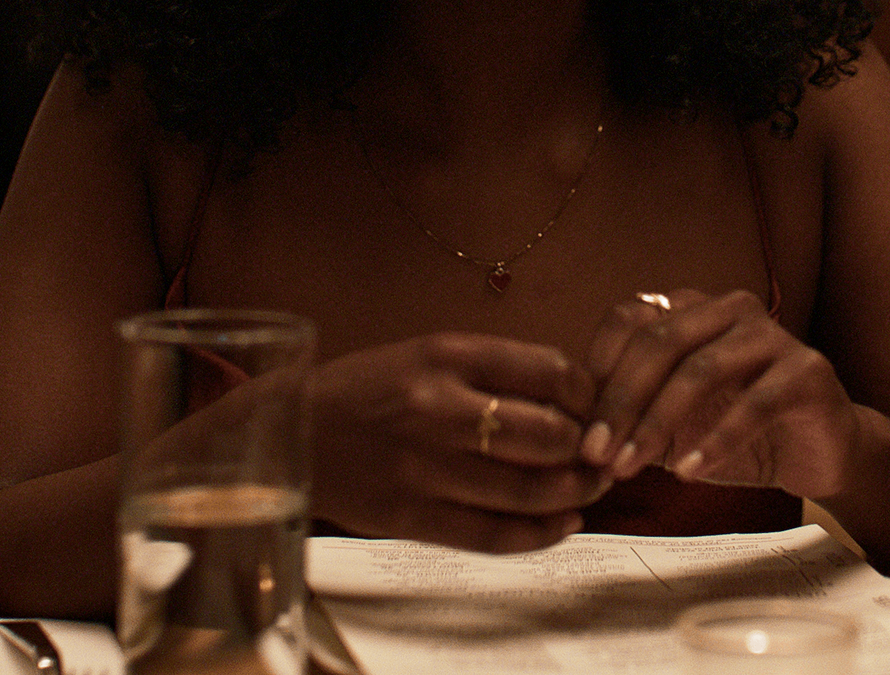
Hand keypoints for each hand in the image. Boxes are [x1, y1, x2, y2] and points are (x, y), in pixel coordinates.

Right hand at [306, 333, 606, 551]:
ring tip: (588, 489)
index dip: (587, 395)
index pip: (550, 370)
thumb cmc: (367, 392)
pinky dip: (541, 534)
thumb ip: (493, 371)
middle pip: (549, 434)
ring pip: (529, 490)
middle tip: (599, 454)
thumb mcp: (426, 355)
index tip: (594, 407)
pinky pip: (494, 535)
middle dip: (588, 449)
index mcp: (445, 355)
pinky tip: (562, 522)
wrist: (290, 432)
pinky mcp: (410, 517)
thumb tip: (572, 399)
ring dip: (575, 493)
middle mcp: (437, 408)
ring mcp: (423, 467)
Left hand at [580, 289, 859, 499]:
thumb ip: (628, 419)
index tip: (576, 428)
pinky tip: (689, 471)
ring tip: (630, 467)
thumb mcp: (672, 424)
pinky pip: (754, 404)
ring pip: (701, 369)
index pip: (630, 318)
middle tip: (595, 454)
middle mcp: (729, 309)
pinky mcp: (807, 371)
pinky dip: (716, 439)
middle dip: (621, 401)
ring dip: (658, 422)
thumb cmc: (736, 433)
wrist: (817, 454)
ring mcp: (772, 335)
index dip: (597, 369)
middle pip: (660, 341)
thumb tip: (566, 438)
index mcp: (692, 308)